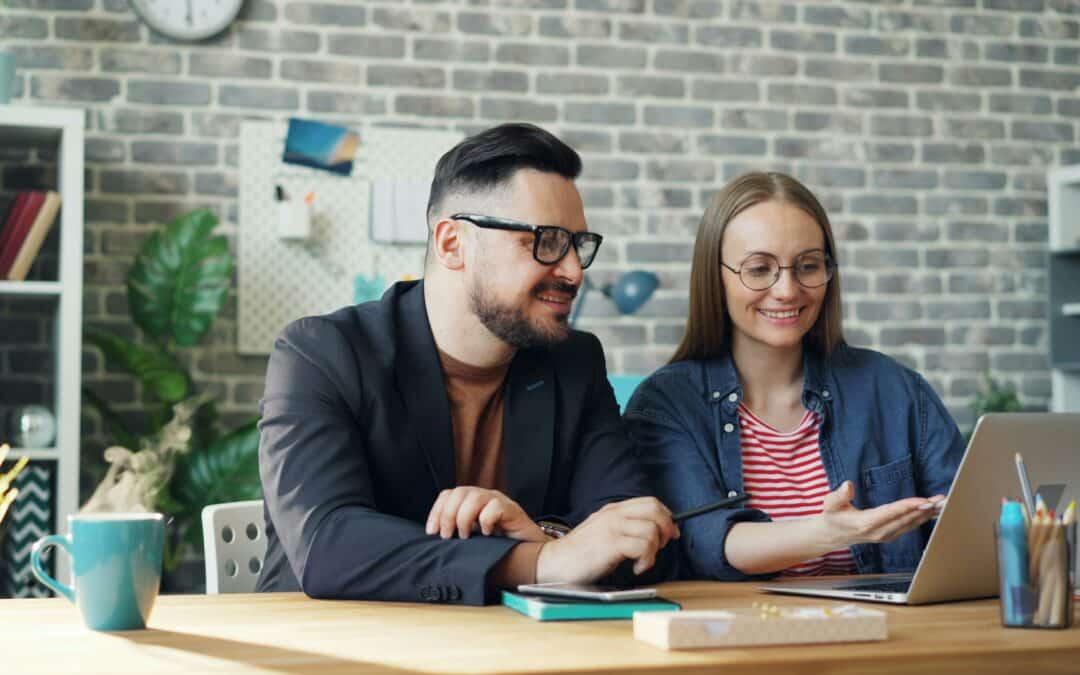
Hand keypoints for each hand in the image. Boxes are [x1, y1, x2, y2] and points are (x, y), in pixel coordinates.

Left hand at [425, 486, 545, 541]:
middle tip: (448, 536)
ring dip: (464, 518)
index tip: (432, 532)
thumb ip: (455, 533)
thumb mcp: (472, 539)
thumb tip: (433, 539)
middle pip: (459, 492)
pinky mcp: (512, 509)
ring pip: (475, 497)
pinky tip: (487, 534)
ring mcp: (498, 501)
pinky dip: (486, 521)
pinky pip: (494, 507)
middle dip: (448, 515)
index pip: (448, 495)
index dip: (437, 511)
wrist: (529, 553)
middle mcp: (484, 497)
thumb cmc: (499, 547)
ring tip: (466, 536)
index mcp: (470, 502)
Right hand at [535, 497, 679, 583]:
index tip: (669, 533)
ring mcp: (612, 527)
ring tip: (642, 561)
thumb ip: (623, 527)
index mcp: (613, 510)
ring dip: (654, 550)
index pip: (650, 502)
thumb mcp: (603, 531)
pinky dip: (646, 561)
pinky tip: (636, 568)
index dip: (666, 517)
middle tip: (660, 547)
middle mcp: (614, 514)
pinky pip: (643, 546)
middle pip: (655, 510)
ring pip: (652, 529)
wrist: (553, 563)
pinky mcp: (611, 544)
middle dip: (666, 529)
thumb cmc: (579, 553)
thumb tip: (652, 532)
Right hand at [818, 481, 945, 548]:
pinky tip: (934, 512)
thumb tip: (848, 485)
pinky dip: (923, 519)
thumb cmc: (833, 516)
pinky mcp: (891, 535)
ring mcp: (886, 535)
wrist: (833, 535)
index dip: (908, 506)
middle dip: (926, 509)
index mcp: (866, 523)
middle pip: (906, 519)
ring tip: (944, 503)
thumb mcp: (830, 503)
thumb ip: (838, 495)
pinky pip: (910, 526)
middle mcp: (879, 532)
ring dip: (928, 514)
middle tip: (942, 500)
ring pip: (911, 524)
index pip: (891, 513)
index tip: (923, 500)